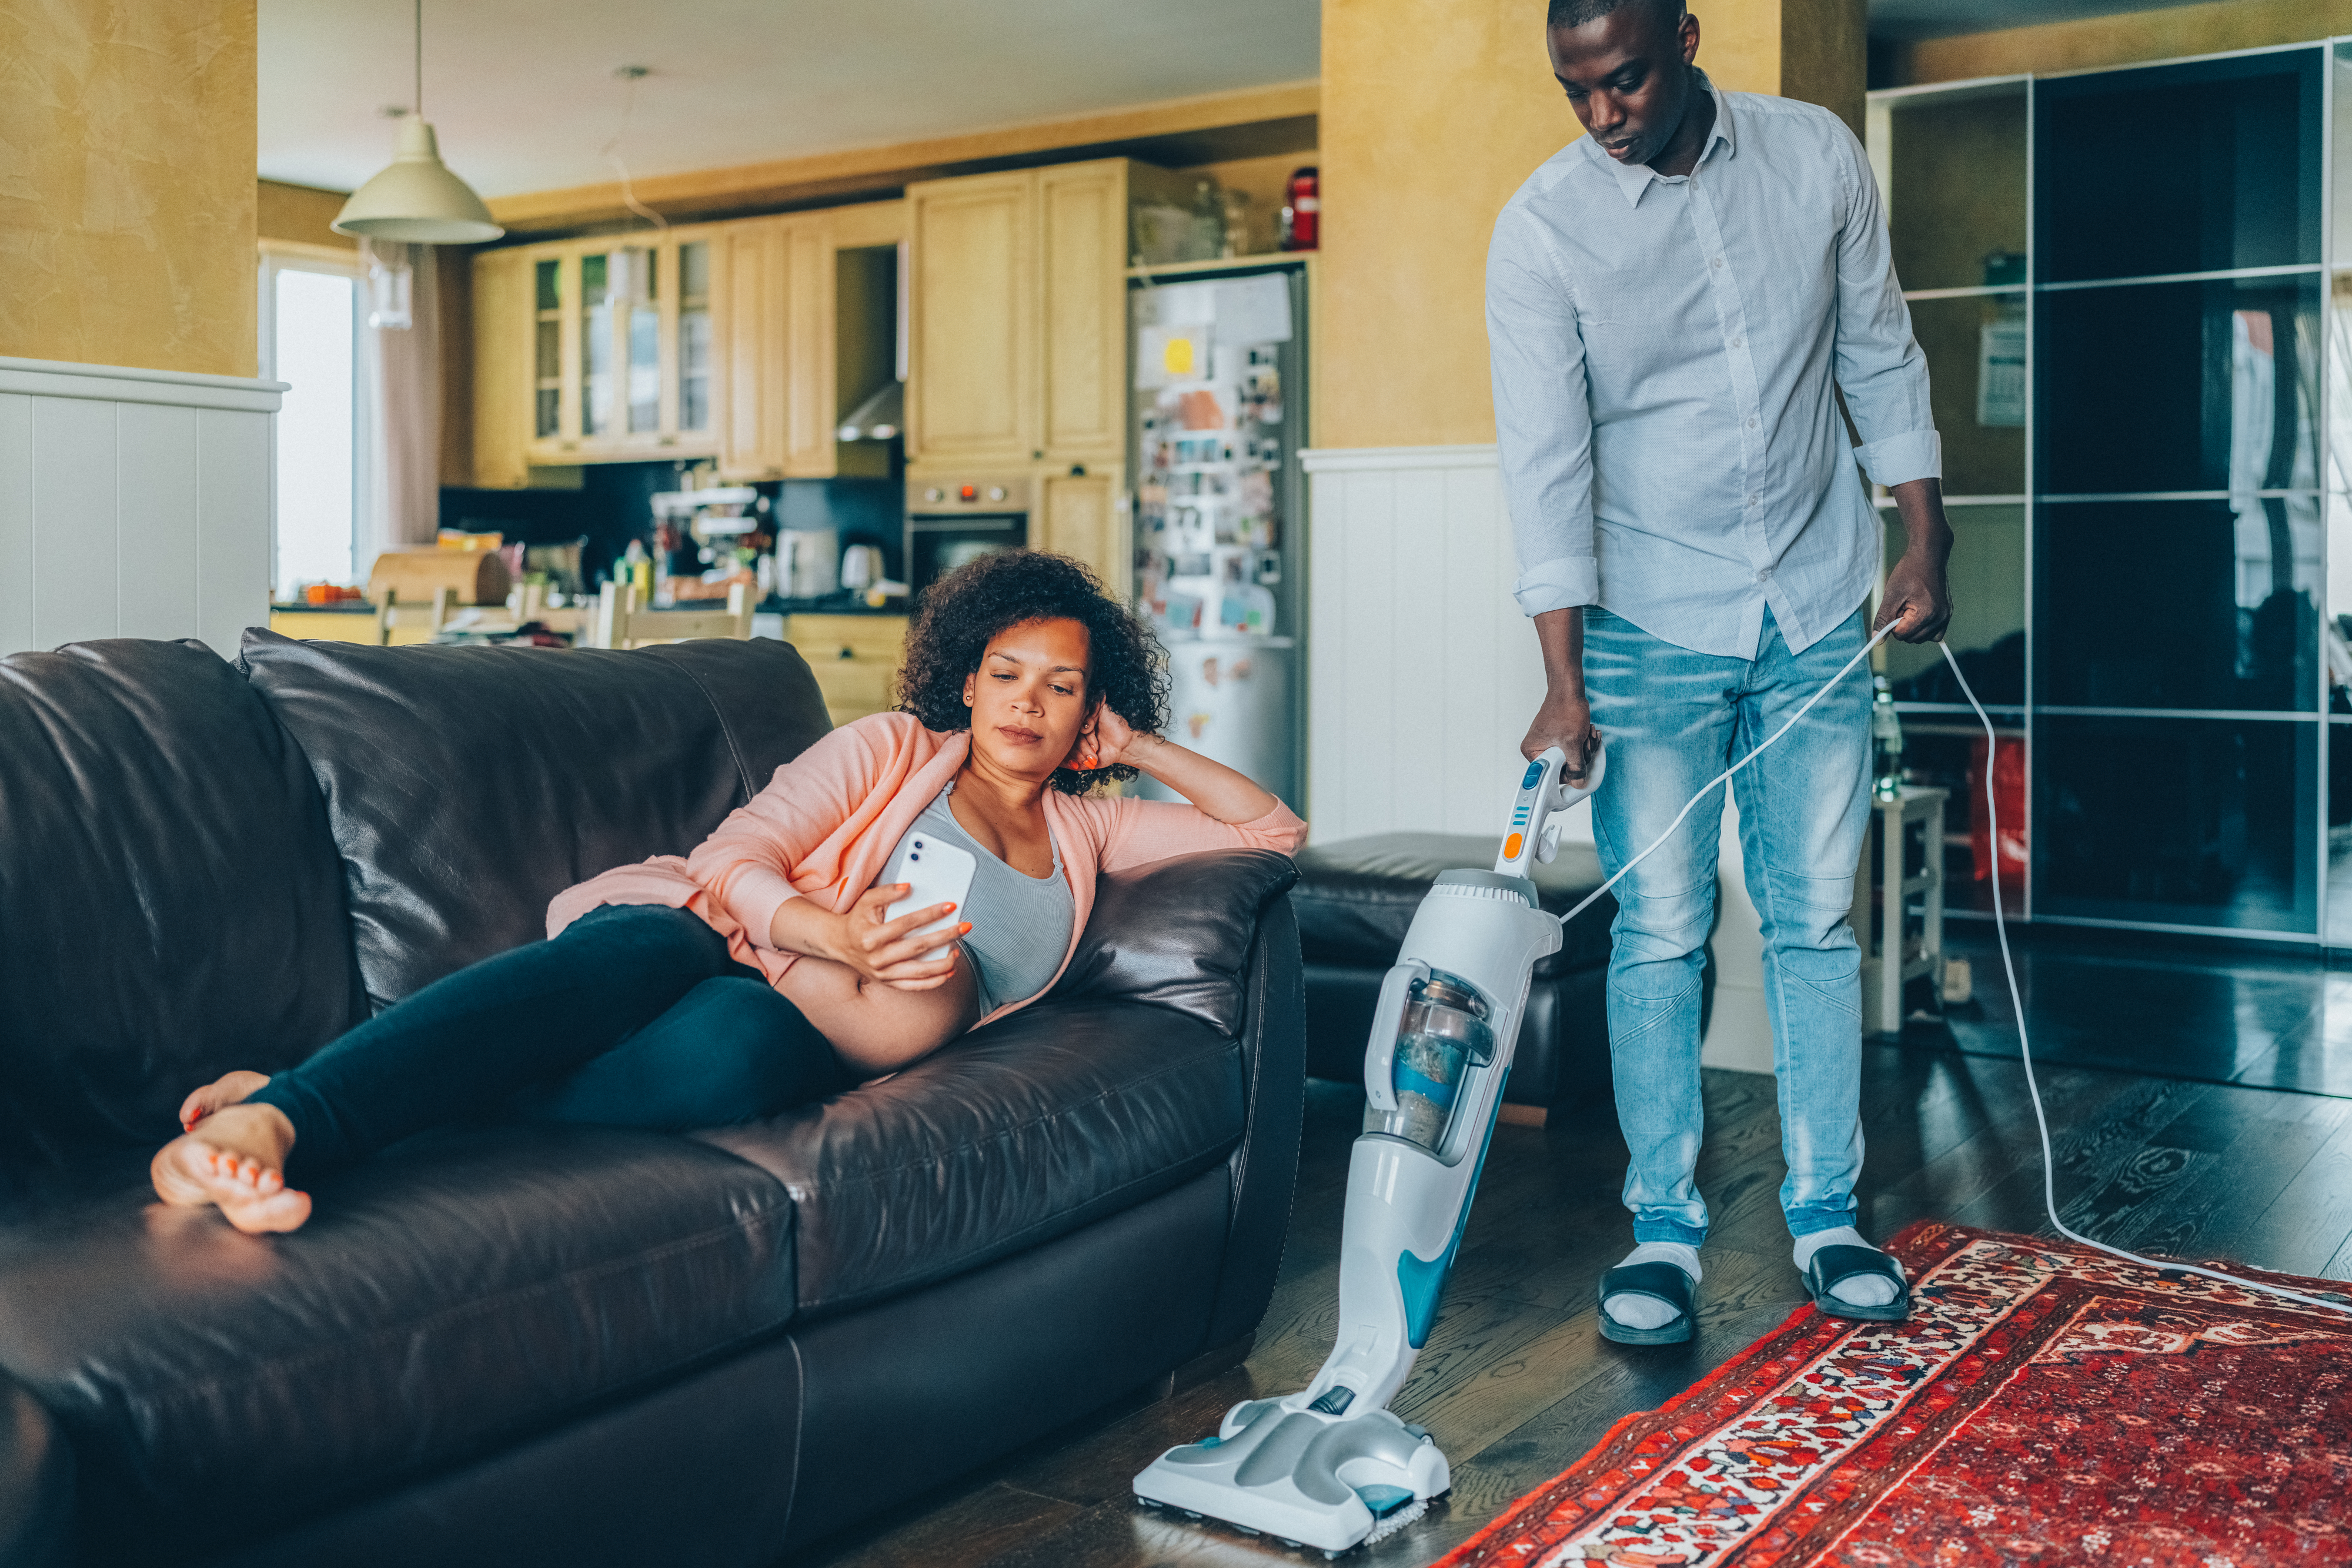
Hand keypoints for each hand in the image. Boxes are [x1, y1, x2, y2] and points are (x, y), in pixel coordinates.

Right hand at [825, 883, 969, 991]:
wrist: (839, 944)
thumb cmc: (857, 920)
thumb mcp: (866, 901)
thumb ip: (886, 892)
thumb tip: (909, 887)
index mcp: (871, 936)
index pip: (906, 923)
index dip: (930, 914)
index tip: (950, 906)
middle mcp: (877, 958)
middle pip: (917, 947)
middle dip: (945, 936)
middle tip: (964, 927)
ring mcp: (882, 973)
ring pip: (919, 971)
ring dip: (942, 963)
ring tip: (958, 952)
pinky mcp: (887, 982)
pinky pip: (914, 986)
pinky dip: (933, 981)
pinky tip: (948, 972)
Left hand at [1072, 701, 1147, 770]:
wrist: (1125, 748)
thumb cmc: (1106, 754)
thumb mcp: (1085, 763)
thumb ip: (1070, 763)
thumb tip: (1056, 764)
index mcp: (1075, 735)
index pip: (1065, 741)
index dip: (1070, 754)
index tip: (1079, 764)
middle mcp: (1080, 724)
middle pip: (1069, 733)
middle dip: (1078, 749)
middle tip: (1089, 758)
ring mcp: (1088, 715)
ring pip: (1077, 724)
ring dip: (1085, 740)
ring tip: (1095, 749)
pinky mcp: (1097, 708)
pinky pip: (1086, 713)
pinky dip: (1089, 726)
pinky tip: (1097, 737)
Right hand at [1522, 688, 1600, 785]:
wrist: (1569, 690)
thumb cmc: (1565, 708)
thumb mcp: (1573, 742)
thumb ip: (1576, 766)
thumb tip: (1578, 782)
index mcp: (1533, 751)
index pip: (1551, 775)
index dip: (1568, 773)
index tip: (1579, 770)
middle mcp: (1537, 749)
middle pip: (1563, 767)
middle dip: (1580, 757)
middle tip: (1583, 743)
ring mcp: (1548, 744)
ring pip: (1571, 759)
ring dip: (1584, 748)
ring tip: (1585, 733)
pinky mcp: (1558, 739)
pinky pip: (1573, 750)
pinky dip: (1583, 743)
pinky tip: (1586, 732)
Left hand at [1875, 549, 1951, 644]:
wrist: (1929, 557)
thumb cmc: (1910, 571)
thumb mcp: (1891, 594)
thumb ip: (1883, 618)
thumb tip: (1877, 639)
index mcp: (1926, 614)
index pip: (1901, 635)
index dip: (1893, 623)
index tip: (1896, 607)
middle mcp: (1940, 618)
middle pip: (1912, 639)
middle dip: (1903, 626)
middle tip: (1903, 605)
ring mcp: (1946, 617)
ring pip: (1922, 638)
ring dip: (1913, 627)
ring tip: (1911, 606)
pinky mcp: (1947, 614)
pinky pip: (1935, 633)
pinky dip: (1924, 628)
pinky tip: (1919, 614)